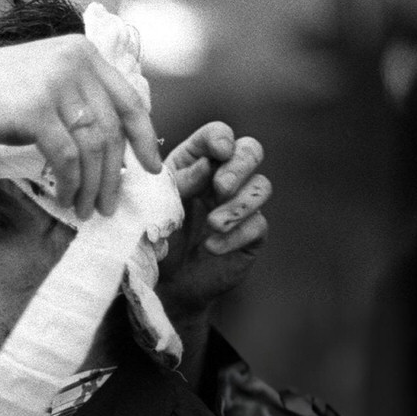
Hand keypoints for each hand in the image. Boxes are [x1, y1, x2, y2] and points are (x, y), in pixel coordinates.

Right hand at [0, 34, 161, 218]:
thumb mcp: (44, 86)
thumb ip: (79, 102)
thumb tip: (116, 149)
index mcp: (83, 52)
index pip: (129, 99)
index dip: (144, 138)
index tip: (152, 169)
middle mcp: (74, 61)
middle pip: (113, 129)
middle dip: (116, 174)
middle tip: (108, 204)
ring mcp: (54, 83)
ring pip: (94, 146)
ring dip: (93, 185)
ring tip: (84, 209)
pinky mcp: (34, 109)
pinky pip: (67, 157)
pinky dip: (70, 183)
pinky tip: (63, 197)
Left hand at [157, 123, 269, 317]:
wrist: (164, 279)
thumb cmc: (155, 235)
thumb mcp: (157, 204)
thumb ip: (179, 182)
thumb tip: (207, 165)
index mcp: (195, 161)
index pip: (216, 135)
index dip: (220, 138)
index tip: (219, 151)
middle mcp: (222, 176)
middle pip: (251, 151)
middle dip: (240, 165)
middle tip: (221, 186)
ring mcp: (240, 204)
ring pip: (261, 186)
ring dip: (238, 205)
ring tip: (213, 224)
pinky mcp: (251, 233)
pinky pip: (258, 225)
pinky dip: (236, 235)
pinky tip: (212, 247)